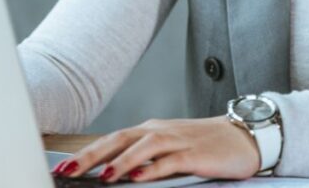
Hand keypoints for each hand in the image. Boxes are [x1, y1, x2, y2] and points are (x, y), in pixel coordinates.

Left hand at [51, 116, 261, 182]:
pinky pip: (171, 160)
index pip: (112, 139)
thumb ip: (143, 160)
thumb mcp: (169, 150)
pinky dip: (153, 168)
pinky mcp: (196, 154)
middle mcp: (160, 132)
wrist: (245, 137)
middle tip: (67, 170)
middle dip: (92, 155)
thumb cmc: (204, 145)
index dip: (87, 152)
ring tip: (103, 175)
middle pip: (120, 139)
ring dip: (122, 160)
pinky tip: (139, 178)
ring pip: (144, 146)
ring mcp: (179, 141)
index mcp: (150, 131)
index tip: (62, 166)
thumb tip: (112, 174)